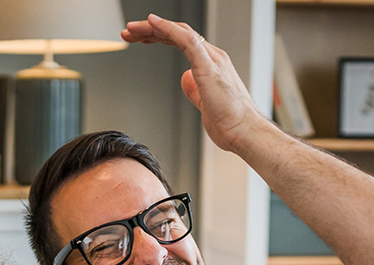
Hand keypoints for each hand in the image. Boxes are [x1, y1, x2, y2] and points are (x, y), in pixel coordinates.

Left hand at [122, 14, 263, 152]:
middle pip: (177, 33)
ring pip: (179, 32)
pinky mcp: (209, 66)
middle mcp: (211, 56)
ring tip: (131, 29)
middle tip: (128, 30)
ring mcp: (211, 59)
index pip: (181, 41)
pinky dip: (168, 29)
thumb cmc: (229, 121)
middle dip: (150, 30)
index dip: (159, 36)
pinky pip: (187, 40)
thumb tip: (185, 79)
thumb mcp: (204, 103)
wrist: (244, 131)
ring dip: (153, 28)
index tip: (140, 38)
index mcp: (209, 63)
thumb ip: (195, 89)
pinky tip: (152, 23)